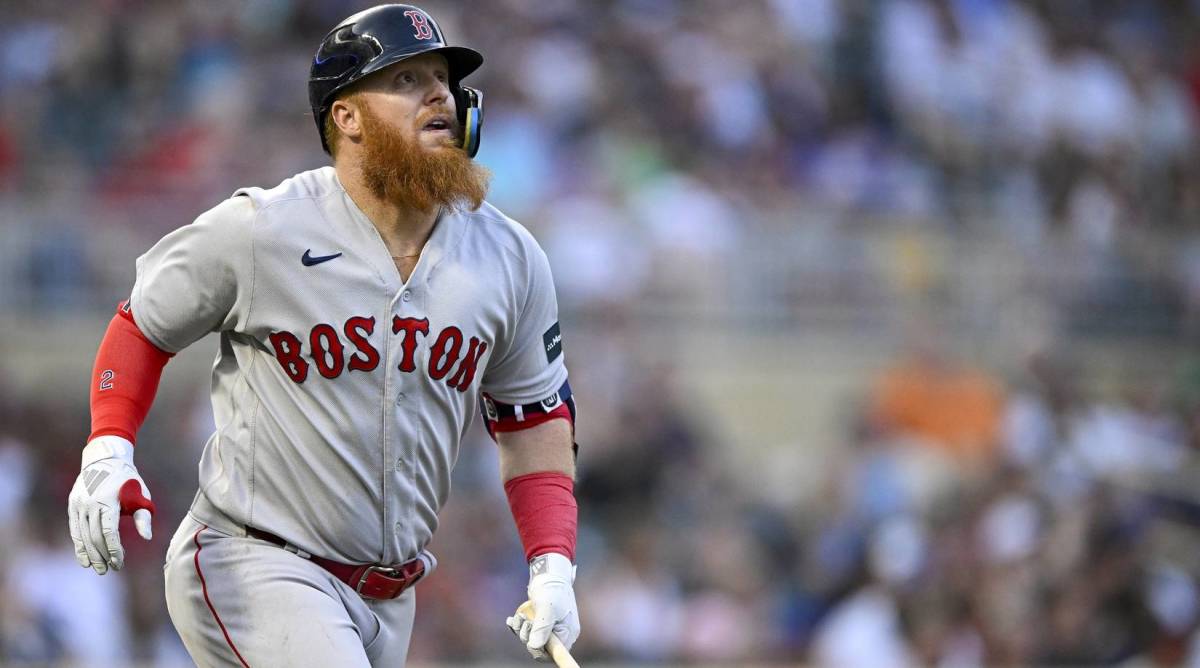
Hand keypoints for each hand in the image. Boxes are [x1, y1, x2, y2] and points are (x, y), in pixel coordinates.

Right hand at [67, 436, 155, 573]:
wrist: (105, 459)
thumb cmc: (128, 480)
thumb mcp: (141, 494)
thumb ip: (143, 516)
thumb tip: (147, 538)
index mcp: (108, 500)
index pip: (109, 532)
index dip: (114, 549)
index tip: (120, 562)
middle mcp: (90, 503)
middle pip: (94, 536)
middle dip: (103, 555)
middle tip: (111, 569)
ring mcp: (78, 504)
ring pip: (82, 536)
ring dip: (90, 554)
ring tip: (98, 568)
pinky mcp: (72, 505)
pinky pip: (74, 530)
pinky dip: (79, 545)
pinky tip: (84, 559)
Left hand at [506, 553, 578, 660]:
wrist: (547, 573)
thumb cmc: (551, 588)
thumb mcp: (547, 609)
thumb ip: (542, 629)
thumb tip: (535, 647)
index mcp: (568, 632)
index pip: (554, 653)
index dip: (540, 651)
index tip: (530, 642)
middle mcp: (560, 632)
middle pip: (540, 647)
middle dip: (527, 635)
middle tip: (526, 621)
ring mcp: (549, 627)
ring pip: (530, 638)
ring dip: (521, 628)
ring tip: (520, 615)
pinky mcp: (539, 622)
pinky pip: (526, 630)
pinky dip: (517, 625)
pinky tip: (511, 619)